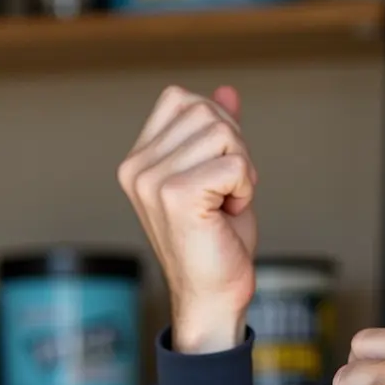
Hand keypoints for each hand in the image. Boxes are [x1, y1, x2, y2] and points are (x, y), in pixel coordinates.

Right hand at [117, 84, 258, 353]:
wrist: (215, 295)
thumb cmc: (218, 241)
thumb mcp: (220, 177)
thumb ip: (218, 134)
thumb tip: (227, 89)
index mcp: (138, 160)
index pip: (182, 99)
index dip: (218, 127)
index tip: (219, 173)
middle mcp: (137, 167)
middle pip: (207, 111)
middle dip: (235, 149)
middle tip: (228, 193)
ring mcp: (151, 180)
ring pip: (223, 132)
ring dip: (242, 170)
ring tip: (227, 205)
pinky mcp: (176, 195)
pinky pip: (235, 164)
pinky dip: (246, 189)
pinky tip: (230, 215)